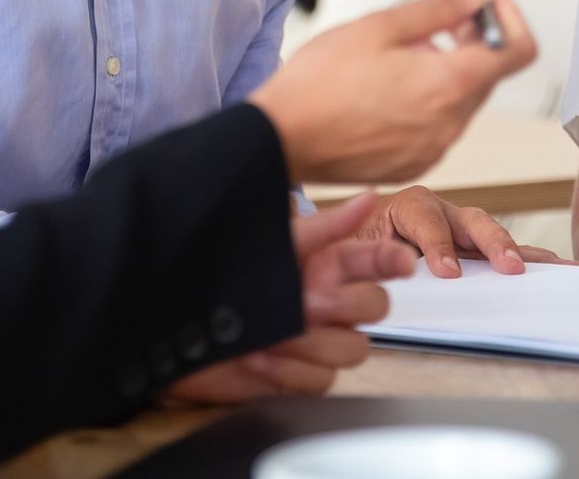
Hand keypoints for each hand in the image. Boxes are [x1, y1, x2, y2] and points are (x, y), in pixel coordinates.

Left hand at [164, 193, 414, 403]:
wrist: (177, 329)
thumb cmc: (223, 278)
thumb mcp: (276, 246)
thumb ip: (326, 227)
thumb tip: (367, 197)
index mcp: (327, 264)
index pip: (376, 260)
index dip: (392, 259)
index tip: (402, 260)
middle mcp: (327, 301)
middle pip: (374, 308)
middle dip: (344, 305)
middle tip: (309, 301)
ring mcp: (317, 340)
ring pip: (352, 348)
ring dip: (313, 342)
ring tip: (275, 331)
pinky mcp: (300, 375)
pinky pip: (320, 380)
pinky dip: (290, 370)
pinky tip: (262, 356)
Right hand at [250, 0, 535, 183]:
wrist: (280, 140)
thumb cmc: (319, 84)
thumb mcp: (378, 27)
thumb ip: (437, 8)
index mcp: (448, 85)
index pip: (517, 52)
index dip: (510, 20)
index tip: (490, 4)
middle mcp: (449, 124)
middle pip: (486, 74)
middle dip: (471, 41)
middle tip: (438, 19)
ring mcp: (432, 149)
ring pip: (460, 101)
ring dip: (446, 71)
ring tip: (399, 55)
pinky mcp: (412, 164)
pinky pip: (436, 127)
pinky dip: (426, 102)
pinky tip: (388, 88)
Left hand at [362, 185, 571, 277]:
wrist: (346, 245)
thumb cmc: (349, 247)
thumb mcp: (348, 249)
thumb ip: (368, 254)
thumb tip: (390, 265)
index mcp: (406, 206)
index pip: (426, 220)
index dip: (438, 246)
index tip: (448, 273)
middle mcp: (440, 212)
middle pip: (472, 221)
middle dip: (493, 242)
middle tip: (508, 267)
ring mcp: (460, 230)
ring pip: (494, 236)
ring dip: (522, 252)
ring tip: (556, 268)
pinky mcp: (472, 249)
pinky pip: (502, 254)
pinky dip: (528, 260)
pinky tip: (556, 270)